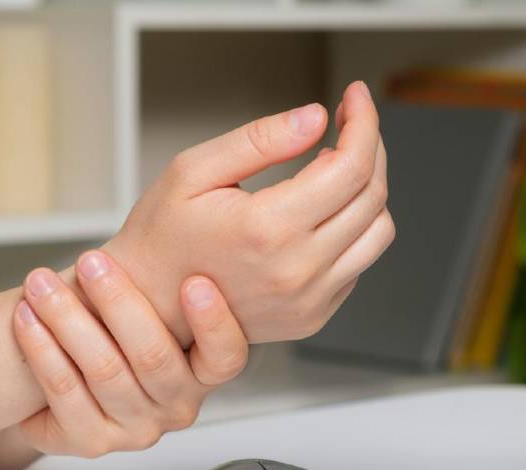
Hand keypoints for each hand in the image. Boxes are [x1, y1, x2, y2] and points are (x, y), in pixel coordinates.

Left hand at [12, 251, 247, 456]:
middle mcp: (179, 404)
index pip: (225, 356)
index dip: (212, 322)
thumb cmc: (114, 325)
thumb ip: (171, 271)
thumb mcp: (152, 300)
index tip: (194, 281)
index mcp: (205, 370)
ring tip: (39, 282)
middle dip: (117, 302)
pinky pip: (65, 394)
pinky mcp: (93, 442)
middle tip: (90, 261)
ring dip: (67, 320)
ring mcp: (138, 428)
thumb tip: (187, 204)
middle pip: (154, 357)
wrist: (64, 378)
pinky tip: (25, 320)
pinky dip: (41, 352)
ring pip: (103, 371)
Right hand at [104, 80, 392, 345]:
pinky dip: (353, 228)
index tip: (355, 96)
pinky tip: (320, 210)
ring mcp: (309, 300)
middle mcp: (297, 271)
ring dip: (368, 190)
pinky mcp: (313, 317)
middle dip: (369, 146)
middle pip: (372, 195)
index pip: (350, 167)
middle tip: (349, 122)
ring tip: (334, 166)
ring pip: (379, 232)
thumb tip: (316, 117)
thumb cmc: (161, 236)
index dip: (363, 123)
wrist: (146, 308)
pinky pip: (359, 263)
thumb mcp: (193, 171)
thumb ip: (260, 140)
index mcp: (267, 230)